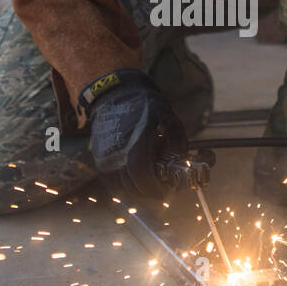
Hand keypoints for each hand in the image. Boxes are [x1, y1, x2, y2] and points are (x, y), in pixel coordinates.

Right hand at [86, 70, 186, 199]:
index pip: (144, 178)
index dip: (157, 189)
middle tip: (162, 185)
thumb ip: (178, 146)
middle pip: (134, 187)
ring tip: (150, 177)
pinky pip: (114, 181)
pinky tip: (136, 172)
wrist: (114, 95)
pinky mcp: (99, 160)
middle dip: (151, 190)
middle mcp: (118, 154)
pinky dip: (126, 181)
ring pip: (123, 187)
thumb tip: (187, 167)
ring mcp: (106, 158)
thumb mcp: (170, 121)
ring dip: (138, 187)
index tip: (167, 189)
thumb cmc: (145, 107)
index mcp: (137, 144)